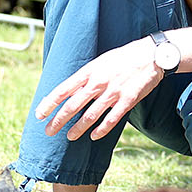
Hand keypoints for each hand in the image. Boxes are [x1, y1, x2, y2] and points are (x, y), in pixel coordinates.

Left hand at [36, 38, 165, 142]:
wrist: (152, 54)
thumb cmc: (123, 58)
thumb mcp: (100, 61)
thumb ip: (86, 76)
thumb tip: (70, 91)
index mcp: (90, 71)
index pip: (64, 89)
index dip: (50, 103)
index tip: (39, 114)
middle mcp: (99, 82)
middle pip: (73, 105)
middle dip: (58, 120)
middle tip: (49, 132)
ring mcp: (113, 92)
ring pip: (90, 115)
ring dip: (78, 128)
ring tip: (70, 137)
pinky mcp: (128, 100)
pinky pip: (112, 119)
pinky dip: (101, 130)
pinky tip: (94, 136)